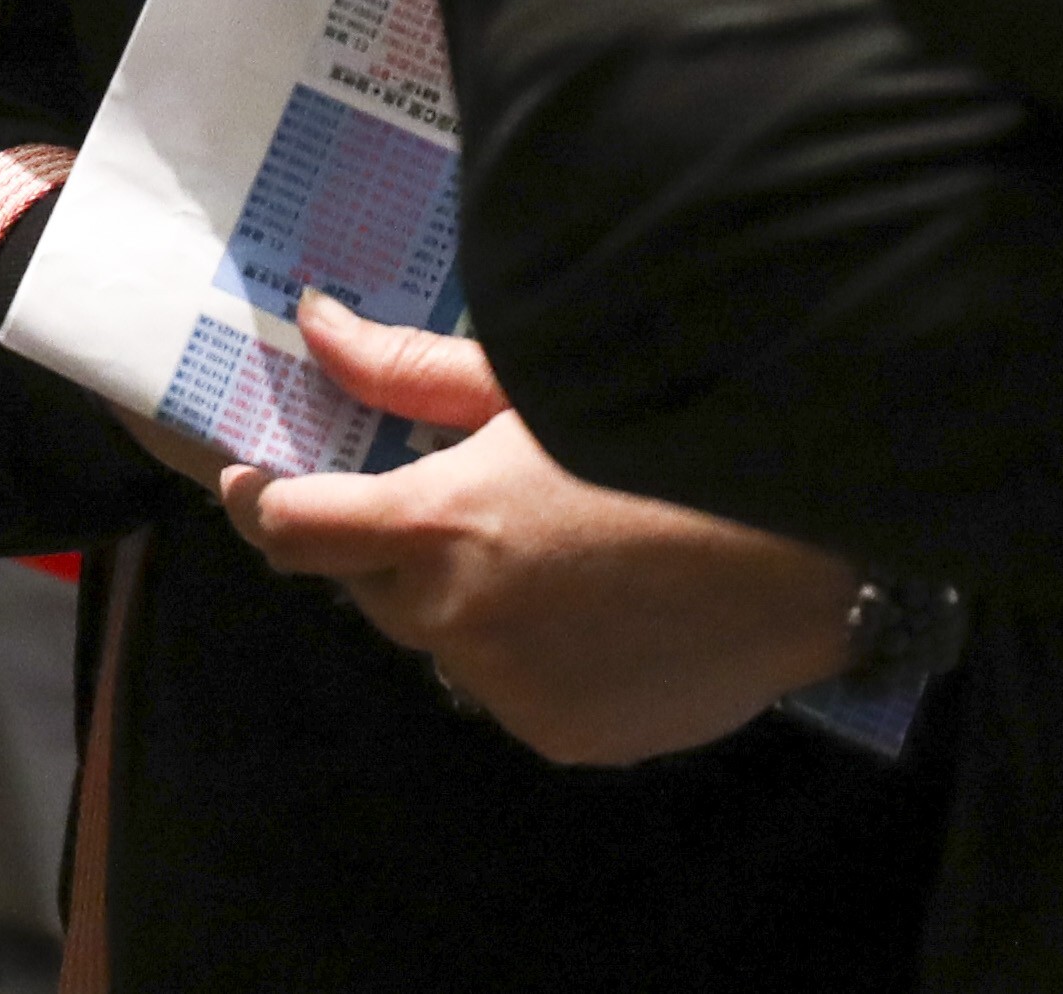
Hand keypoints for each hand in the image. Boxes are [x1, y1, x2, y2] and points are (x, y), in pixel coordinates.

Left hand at [216, 295, 858, 765]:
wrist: (810, 554)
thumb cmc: (672, 438)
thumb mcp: (535, 383)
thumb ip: (408, 368)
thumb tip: (316, 324)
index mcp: (440, 526)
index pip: (297, 532)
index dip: (263, 503)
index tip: (252, 479)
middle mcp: (459, 623)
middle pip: (375, 590)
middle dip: (394, 545)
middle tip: (463, 492)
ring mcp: (511, 692)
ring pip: (451, 641)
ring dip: (475, 600)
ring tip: (567, 544)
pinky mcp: (564, 738)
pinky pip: (517, 688)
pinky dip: (536, 650)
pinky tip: (606, 602)